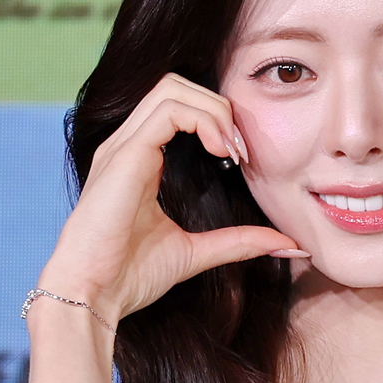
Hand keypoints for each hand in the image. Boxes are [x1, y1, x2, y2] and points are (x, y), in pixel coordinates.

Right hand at [38, 74, 306, 321]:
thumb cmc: (127, 276)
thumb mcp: (196, 253)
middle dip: (218, 107)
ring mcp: (121, 146)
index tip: (242, 159)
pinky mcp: (123, 155)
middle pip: (176, 86)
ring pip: (172, 88)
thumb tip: (290, 245)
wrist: (92, 296)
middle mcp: (127, 145)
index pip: (179, 107)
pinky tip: (219, 151)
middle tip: (241, 151)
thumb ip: (239, 242)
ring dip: (214, 111)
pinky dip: (203, 120)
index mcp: (138, 160)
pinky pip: (168, 110)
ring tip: (232, 150)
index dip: (217, 120)